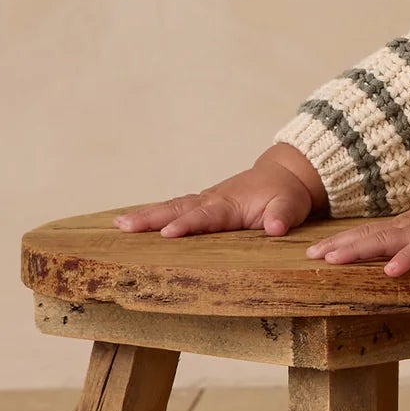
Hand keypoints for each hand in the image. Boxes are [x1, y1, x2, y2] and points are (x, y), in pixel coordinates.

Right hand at [113, 147, 323, 238]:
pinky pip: (174, 208)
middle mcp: (212, 200)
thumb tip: (275, 228)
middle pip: (178, 209)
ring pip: (171, 207)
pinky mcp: (202, 204)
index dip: (187, 225)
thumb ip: (282, 216)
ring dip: (145, 216)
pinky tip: (132, 224)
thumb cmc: (286, 195)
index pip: (206, 216)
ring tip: (118, 225)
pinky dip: (153, 214)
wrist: (282, 176)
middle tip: (124, 227)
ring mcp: (205, 200)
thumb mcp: (291, 206)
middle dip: (151, 219)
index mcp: (231, 204)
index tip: (167, 234)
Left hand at [303, 184, 409, 276]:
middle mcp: (407, 227)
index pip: (366, 233)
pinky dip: (404, 261)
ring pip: (383, 241)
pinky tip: (389, 272)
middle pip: (365, 235)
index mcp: (405, 227)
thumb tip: (394, 259)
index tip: (315, 251)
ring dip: (356, 250)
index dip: (340, 242)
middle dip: (337, 246)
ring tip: (331, 261)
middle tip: (309, 256)